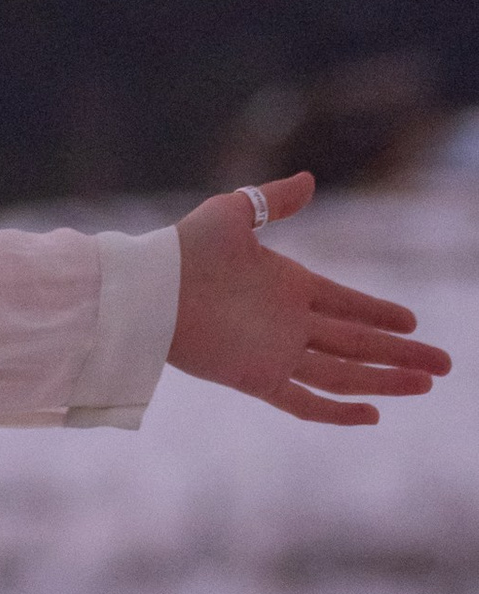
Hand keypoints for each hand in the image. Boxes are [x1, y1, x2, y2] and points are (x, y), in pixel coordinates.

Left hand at [167, 171, 452, 423]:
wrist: (149, 287)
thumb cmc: (185, 246)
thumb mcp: (233, 212)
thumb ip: (272, 199)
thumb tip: (311, 179)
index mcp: (289, 284)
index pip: (348, 304)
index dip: (380, 314)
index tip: (413, 320)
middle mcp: (291, 322)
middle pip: (358, 343)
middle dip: (401, 353)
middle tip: (444, 364)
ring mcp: (278, 352)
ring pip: (344, 373)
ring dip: (385, 380)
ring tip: (426, 384)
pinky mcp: (259, 378)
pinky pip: (306, 403)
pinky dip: (338, 412)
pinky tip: (372, 415)